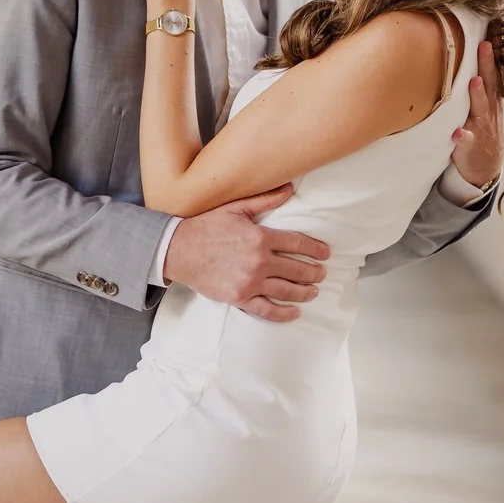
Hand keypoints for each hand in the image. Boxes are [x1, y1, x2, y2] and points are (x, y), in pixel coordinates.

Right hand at [162, 187, 329, 324]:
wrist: (177, 250)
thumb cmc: (205, 227)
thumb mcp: (235, 208)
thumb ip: (264, 200)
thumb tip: (289, 188)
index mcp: (261, 237)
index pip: (299, 244)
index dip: (317, 249)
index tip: (326, 253)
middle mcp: (259, 261)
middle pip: (298, 270)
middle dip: (315, 272)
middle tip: (322, 273)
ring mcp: (250, 282)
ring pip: (287, 291)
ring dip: (305, 292)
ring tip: (313, 291)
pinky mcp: (239, 298)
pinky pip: (267, 310)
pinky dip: (284, 313)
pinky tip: (295, 312)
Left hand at [448, 39, 503, 191]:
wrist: (486, 168)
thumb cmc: (481, 128)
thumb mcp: (487, 105)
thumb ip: (483, 83)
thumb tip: (480, 53)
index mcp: (490, 100)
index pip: (494, 72)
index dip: (494, 54)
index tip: (493, 32)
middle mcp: (487, 110)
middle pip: (489, 84)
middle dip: (487, 65)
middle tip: (484, 45)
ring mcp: (480, 127)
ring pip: (479, 109)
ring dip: (478, 95)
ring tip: (475, 81)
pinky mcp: (469, 146)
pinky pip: (465, 141)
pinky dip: (461, 136)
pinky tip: (456, 132)